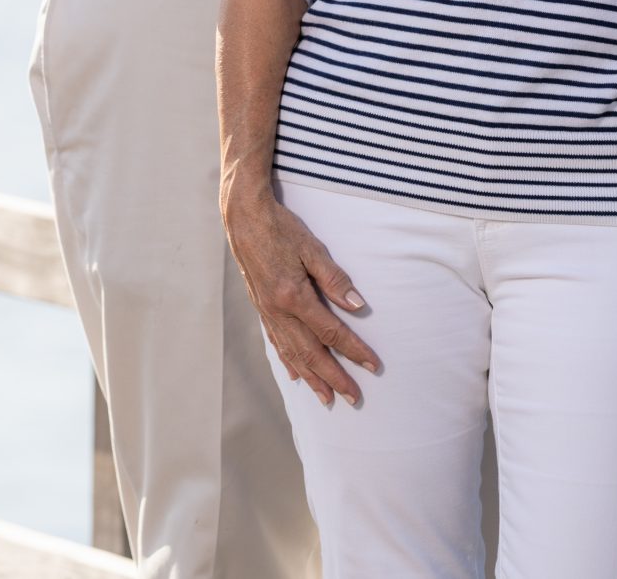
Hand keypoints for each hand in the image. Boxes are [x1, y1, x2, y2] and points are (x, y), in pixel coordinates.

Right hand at [221, 185, 378, 406]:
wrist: (243, 217)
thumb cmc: (280, 228)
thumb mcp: (312, 248)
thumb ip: (335, 279)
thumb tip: (357, 306)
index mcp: (293, 296)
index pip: (331, 332)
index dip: (354, 350)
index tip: (373, 365)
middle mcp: (278, 310)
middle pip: (310, 353)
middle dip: (334, 377)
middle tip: (354, 398)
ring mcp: (267, 311)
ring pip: (291, 353)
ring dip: (311, 378)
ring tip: (327, 398)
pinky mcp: (260, 307)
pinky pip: (276, 341)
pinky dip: (287, 361)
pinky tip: (295, 374)